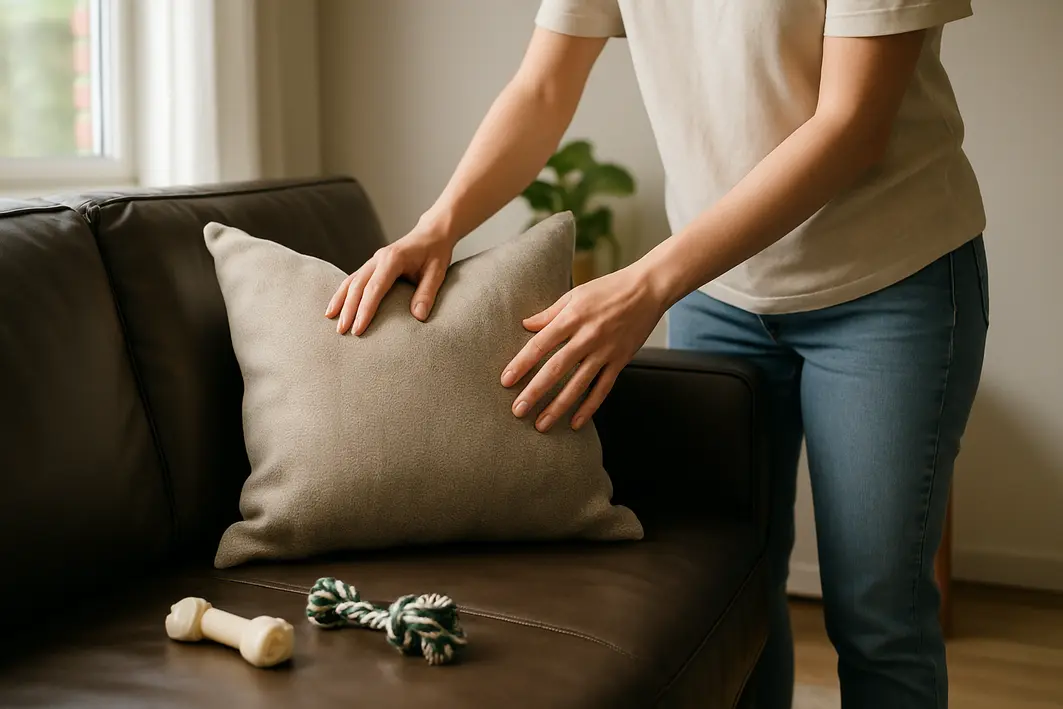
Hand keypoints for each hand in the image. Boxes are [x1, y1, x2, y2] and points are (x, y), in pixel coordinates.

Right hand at [325, 224, 454, 334]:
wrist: (432, 233)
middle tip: (342, 331)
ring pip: (351, 281)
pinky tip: (335, 306)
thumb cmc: (435, 253)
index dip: (365, 309)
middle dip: (348, 309)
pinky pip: (353, 279)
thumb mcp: (437, 272)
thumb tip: (418, 317)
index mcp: (393, 259)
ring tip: (330, 319)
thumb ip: (427, 293)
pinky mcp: (372, 265)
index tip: (358, 329)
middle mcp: (378, 258)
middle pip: (357, 285)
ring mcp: (373, 260)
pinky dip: (343, 292)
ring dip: (340, 300)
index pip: (375, 288)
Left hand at [501, 265, 666, 432]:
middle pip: (556, 369)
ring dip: (558, 407)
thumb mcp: (575, 294)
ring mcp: (605, 351)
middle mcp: (587, 336)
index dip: (521, 364)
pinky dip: (589, 407)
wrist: (648, 289)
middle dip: (535, 392)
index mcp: (571, 317)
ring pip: (578, 384)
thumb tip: (525, 325)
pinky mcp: (620, 360)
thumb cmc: (608, 288)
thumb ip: (549, 313)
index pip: (540, 345)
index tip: (506, 381)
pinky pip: (603, 388)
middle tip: (518, 411)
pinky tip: (575, 423)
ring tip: (541, 425)